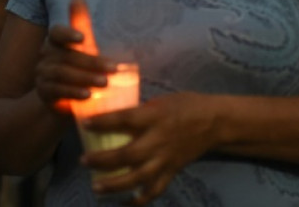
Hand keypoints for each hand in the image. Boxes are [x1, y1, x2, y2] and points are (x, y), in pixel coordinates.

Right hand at [35, 0, 113, 114]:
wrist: (66, 98)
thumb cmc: (78, 67)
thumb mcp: (83, 47)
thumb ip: (81, 24)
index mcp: (55, 41)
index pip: (56, 33)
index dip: (68, 33)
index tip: (83, 38)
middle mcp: (45, 55)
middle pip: (66, 56)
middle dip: (91, 62)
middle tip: (113, 68)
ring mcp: (43, 74)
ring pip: (61, 73)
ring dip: (84, 78)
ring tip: (105, 83)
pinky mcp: (45, 92)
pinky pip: (57, 90)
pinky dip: (73, 92)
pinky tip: (88, 95)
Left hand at [78, 92, 217, 204]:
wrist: (215, 122)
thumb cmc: (185, 105)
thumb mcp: (159, 101)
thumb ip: (137, 111)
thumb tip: (111, 116)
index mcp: (154, 117)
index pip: (124, 120)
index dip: (103, 122)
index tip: (84, 124)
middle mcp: (158, 141)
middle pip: (128, 155)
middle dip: (103, 160)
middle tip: (83, 161)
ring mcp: (165, 159)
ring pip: (138, 177)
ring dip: (115, 185)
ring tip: (96, 187)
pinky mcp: (172, 171)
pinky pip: (154, 190)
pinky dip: (139, 200)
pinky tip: (123, 203)